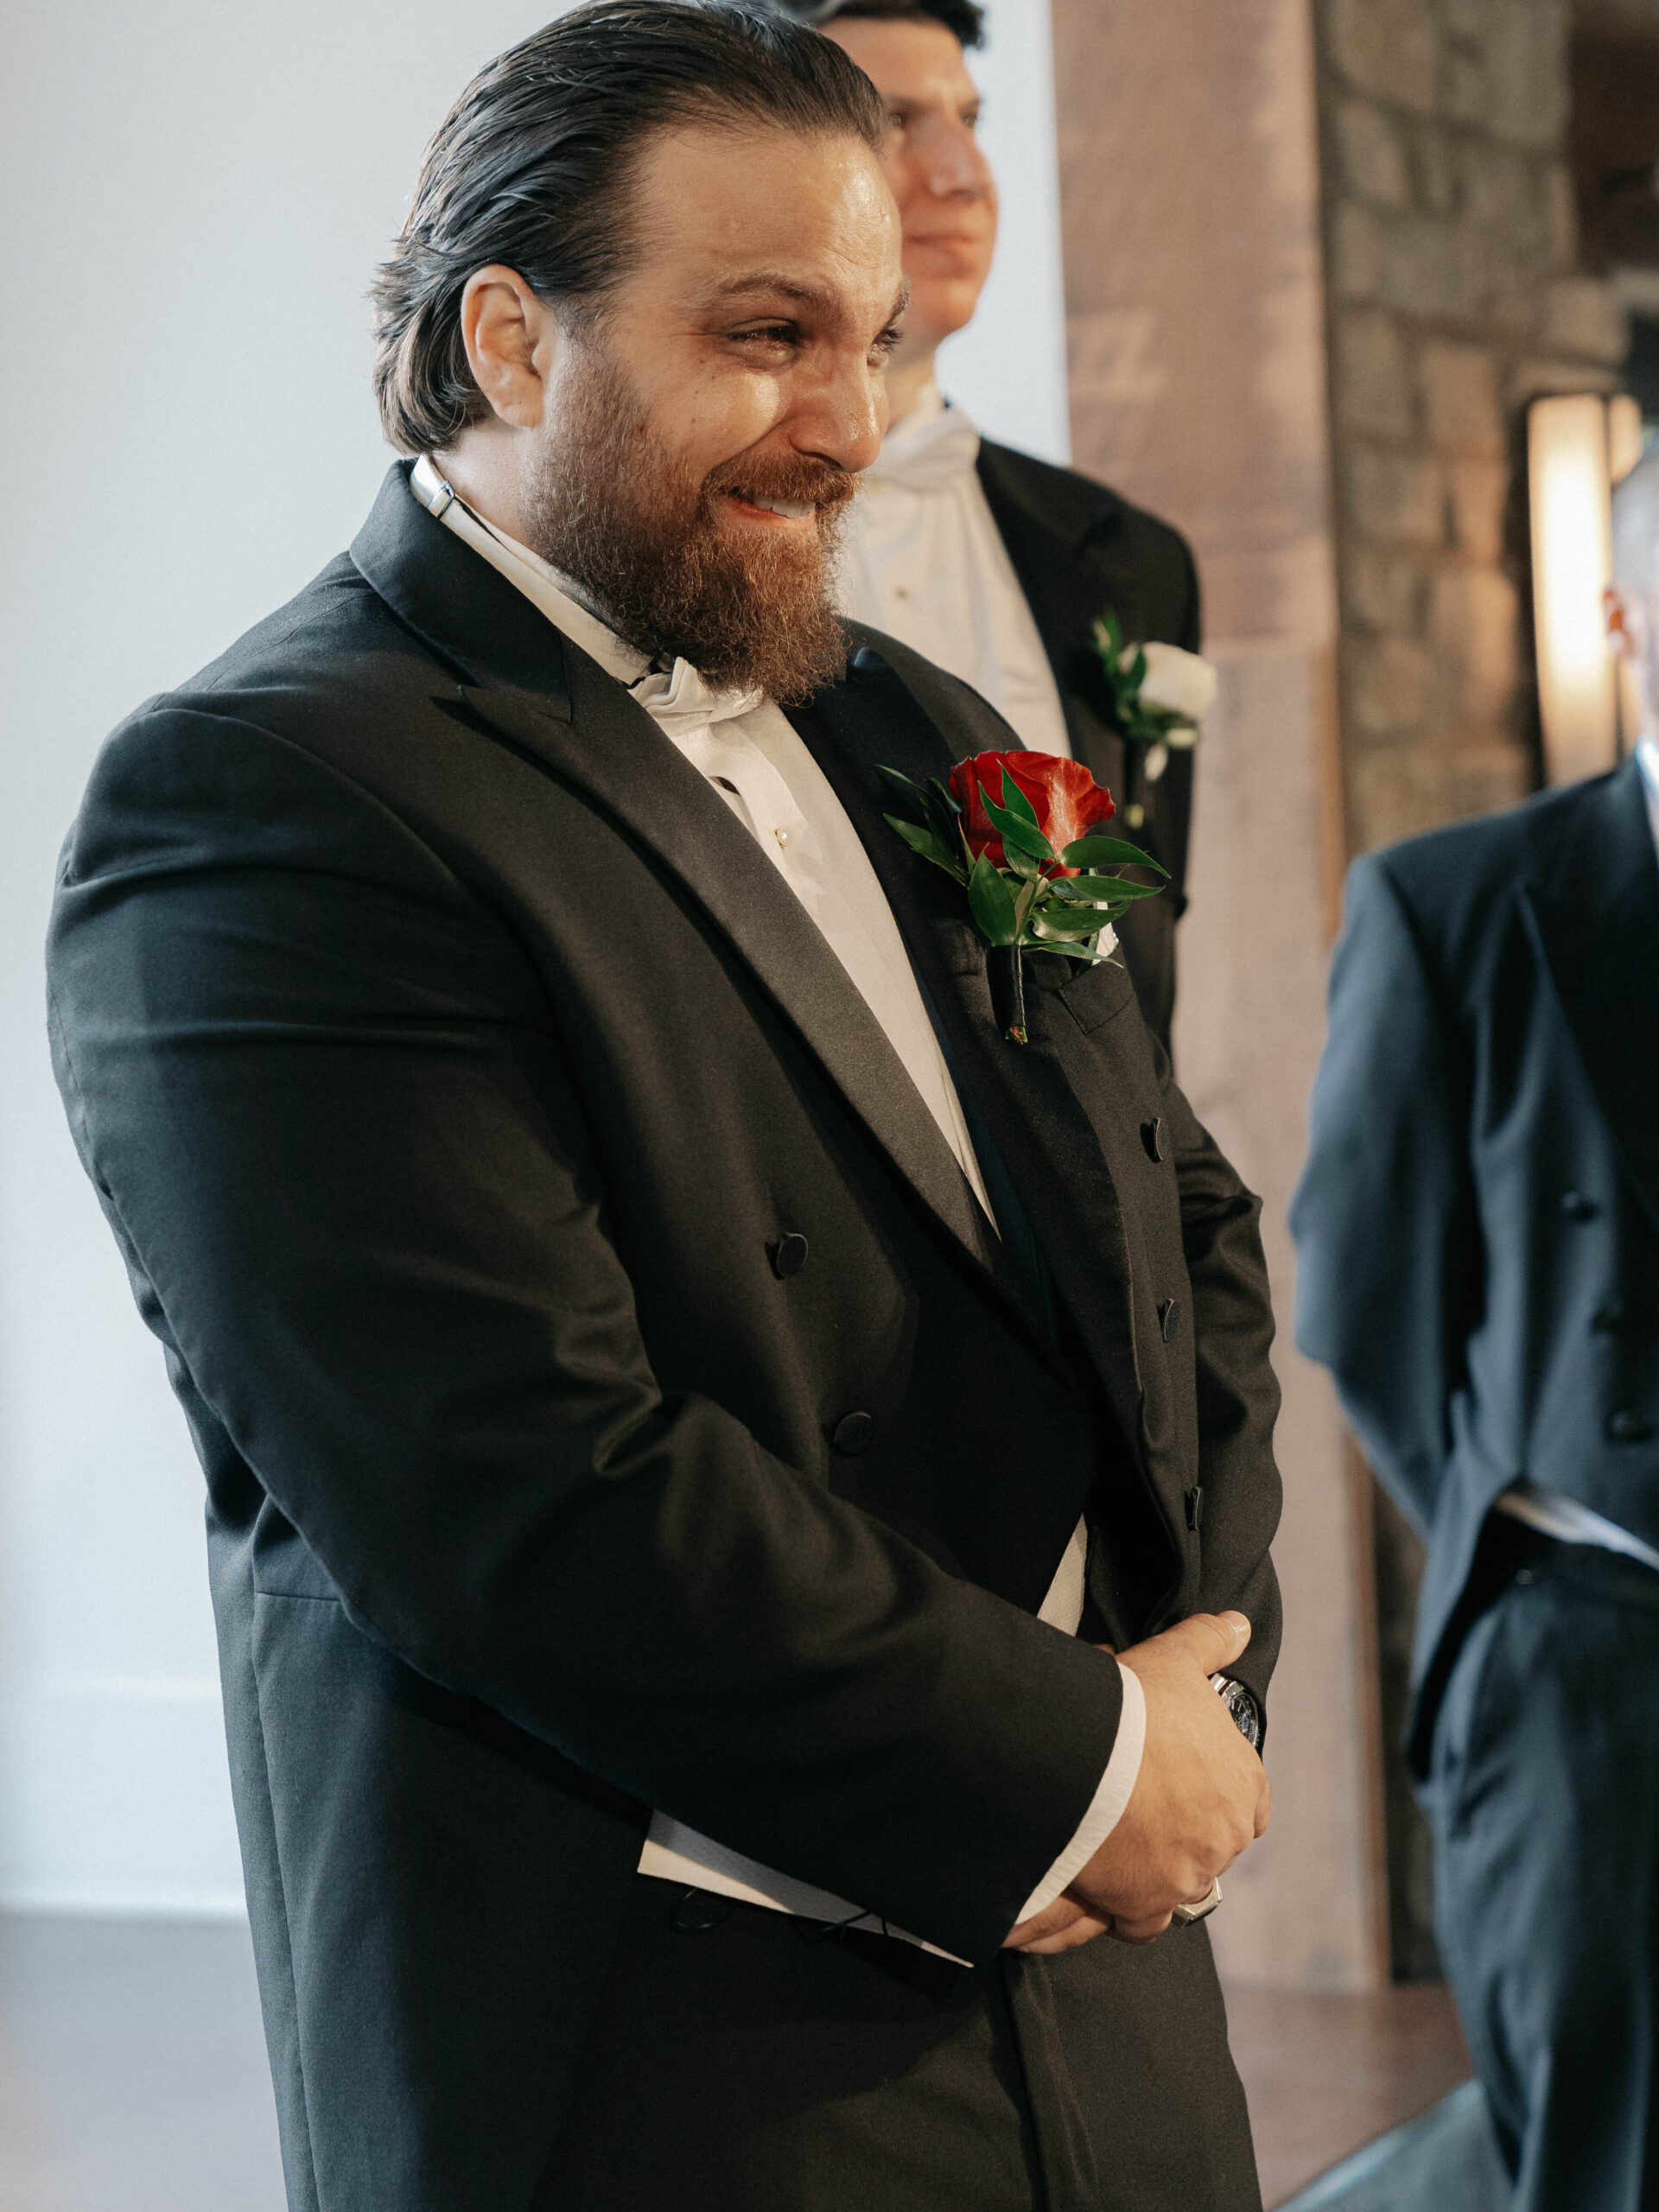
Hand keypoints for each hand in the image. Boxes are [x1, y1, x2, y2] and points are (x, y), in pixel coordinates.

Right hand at [1005, 1612, 1269, 1955]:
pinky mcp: (1145, 1906)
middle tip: (1137, 1807)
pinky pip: (1143, 1923)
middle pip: (1211, 1845)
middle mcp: (1225, 1838)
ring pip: (1178, 1882)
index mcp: (1244, 1785)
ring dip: (1154, 1869)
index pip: (1250, 1803)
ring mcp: (1187, 1877)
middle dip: (1180, 1832)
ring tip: (1115, 1842)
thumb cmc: (1133, 1706)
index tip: (1184, 1783)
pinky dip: (1126, 1909)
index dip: (1217, 1794)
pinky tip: (1104, 1884)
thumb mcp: (1173, 1659)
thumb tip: (1239, 1624)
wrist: (1082, 1755)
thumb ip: (1210, 1642)